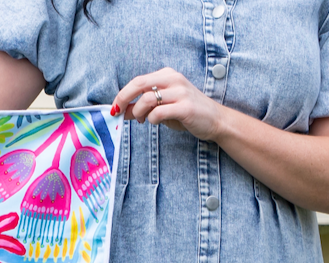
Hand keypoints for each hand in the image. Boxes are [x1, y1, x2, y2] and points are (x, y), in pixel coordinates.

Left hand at [110, 67, 224, 140]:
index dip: (122, 94)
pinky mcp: (185, 107)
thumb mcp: (162, 107)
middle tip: (117, 112)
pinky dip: (151, 119)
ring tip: (143, 120)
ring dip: (139, 113)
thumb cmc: (185, 112)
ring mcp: (180, 92)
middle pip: (139, 84)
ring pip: (147, 99)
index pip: (138, 80)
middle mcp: (174, 79)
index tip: (114, 108)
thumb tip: (121, 111)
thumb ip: (142, 107)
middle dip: (123, 99)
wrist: (214, 119)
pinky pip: (158, 113)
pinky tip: (155, 122)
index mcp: (167, 75)